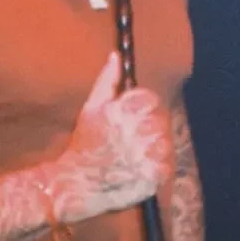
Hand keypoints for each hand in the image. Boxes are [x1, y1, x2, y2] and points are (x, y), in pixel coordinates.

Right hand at [51, 53, 171, 221]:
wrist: (74, 184)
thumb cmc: (84, 144)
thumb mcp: (91, 108)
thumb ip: (107, 80)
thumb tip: (116, 55)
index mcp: (123, 110)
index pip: (151, 100)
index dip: (144, 109)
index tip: (132, 120)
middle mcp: (136, 130)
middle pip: (160, 121)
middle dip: (149, 130)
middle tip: (133, 141)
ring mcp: (145, 155)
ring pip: (164, 143)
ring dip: (154, 149)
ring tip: (135, 157)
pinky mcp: (150, 177)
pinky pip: (165, 167)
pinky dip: (156, 169)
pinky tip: (139, 171)